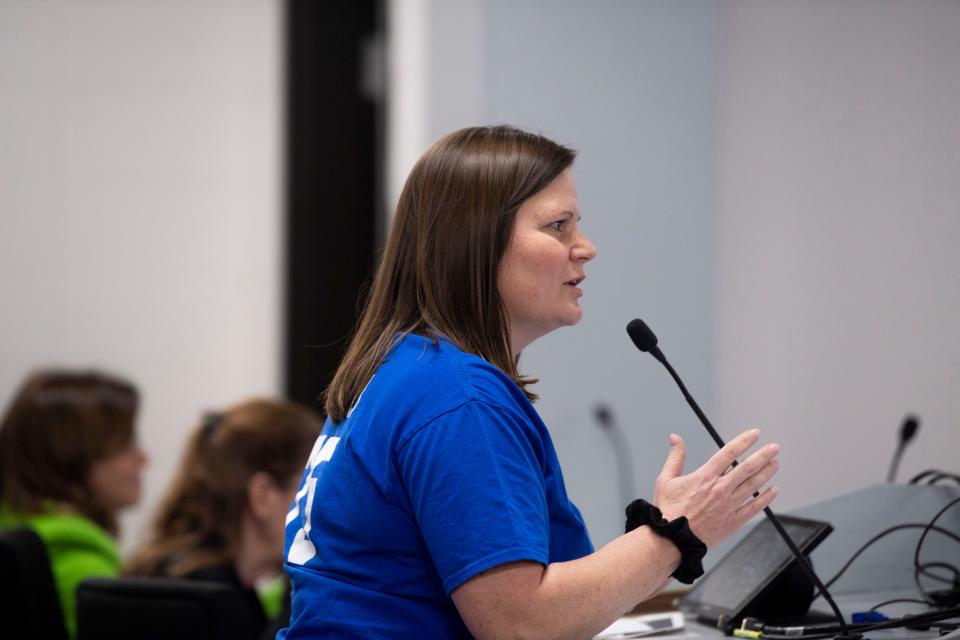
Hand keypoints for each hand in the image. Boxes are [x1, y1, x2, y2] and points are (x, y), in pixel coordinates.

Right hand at [652, 429, 779, 548]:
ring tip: (775, 464)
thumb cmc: (667, 511)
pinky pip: (754, 508)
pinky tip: (773, 491)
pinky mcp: (733, 522)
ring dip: (766, 473)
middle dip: (763, 455)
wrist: (671, 539)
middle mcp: (720, 489)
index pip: (729, 453)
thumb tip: (675, 438)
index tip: (754, 434)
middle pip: (747, 468)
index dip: (744, 441)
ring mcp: (729, 506)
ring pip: (753, 486)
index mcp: (705, 477)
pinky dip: (765, 499)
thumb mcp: (666, 479)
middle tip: (774, 447)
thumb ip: (675, 457)